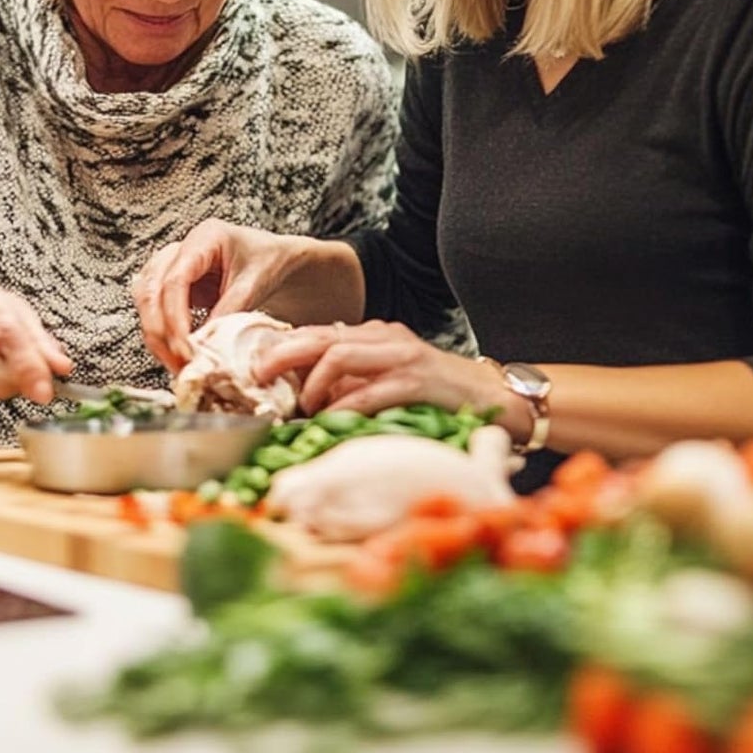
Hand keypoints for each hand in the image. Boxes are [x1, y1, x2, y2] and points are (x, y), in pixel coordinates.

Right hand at [133, 220, 310, 371]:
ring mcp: (172, 265)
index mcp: (204, 238)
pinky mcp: (172, 285)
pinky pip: (154, 308)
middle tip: (177, 360)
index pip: (175, 278)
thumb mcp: (256, 283)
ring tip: (174, 361)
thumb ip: (229, 310)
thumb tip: (203, 342)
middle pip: (150, 288)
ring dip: (155, 333)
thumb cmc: (268, 261)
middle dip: (158, 329)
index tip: (183, 344)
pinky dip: (160, 332)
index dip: (174, 315)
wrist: (274, 259)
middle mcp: (181, 249)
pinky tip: (173, 352)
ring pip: (145, 298)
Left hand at [253, 319, 511, 420]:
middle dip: (284, 353)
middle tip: (258, 374)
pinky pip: (369, 390)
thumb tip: (307, 398)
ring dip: (313, 383)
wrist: (496, 396)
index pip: (319, 332)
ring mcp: (402, 356)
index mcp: (374, 335)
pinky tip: (330, 420)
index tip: (255, 364)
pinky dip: (344, 406)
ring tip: (304, 407)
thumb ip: (354, 382)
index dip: (284, 346)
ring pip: (340, 356)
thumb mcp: (388, 380)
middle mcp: (385, 337)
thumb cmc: (439, 394)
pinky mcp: (418, 380)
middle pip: (321, 336)